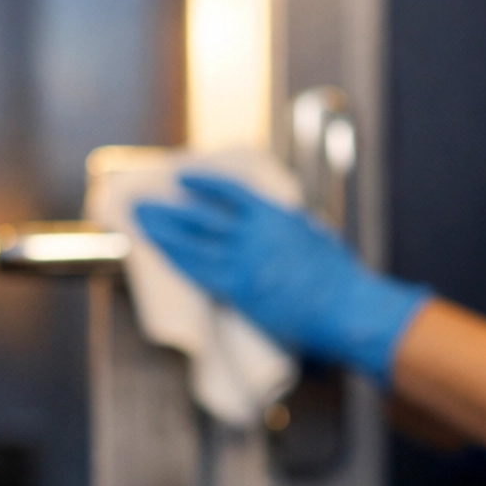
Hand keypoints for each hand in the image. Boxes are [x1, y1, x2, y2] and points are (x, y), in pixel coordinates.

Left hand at [134, 174, 428, 380]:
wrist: (345, 306)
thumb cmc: (340, 277)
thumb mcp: (317, 237)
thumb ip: (292, 227)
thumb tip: (283, 223)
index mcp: (277, 216)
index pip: (231, 192)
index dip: (204, 184)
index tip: (183, 178)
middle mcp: (256, 235)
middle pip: (201, 217)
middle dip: (170, 210)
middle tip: (142, 202)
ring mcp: (245, 262)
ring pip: (193, 243)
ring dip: (163, 233)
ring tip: (141, 224)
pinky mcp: (241, 289)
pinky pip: (200, 271)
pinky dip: (178, 259)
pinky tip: (162, 253)